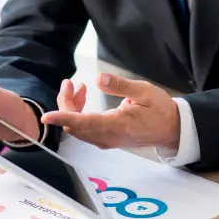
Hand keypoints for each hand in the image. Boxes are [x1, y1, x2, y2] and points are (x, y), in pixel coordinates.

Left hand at [41, 74, 179, 151]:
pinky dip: (79, 114)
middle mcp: (108, 136)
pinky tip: (84, 99)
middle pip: (75, 126)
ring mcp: (107, 140)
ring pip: (79, 128)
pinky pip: (86, 130)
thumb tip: (98, 78)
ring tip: (78, 87)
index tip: (47, 116)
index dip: (63, 118)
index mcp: (117, 125)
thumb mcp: (144, 91)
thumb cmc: (160, 109)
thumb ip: (119, 85)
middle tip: (69, 83)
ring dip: (72, 108)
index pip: (84, 123)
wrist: (171, 129)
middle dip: (66, 104)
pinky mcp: (107, 139)